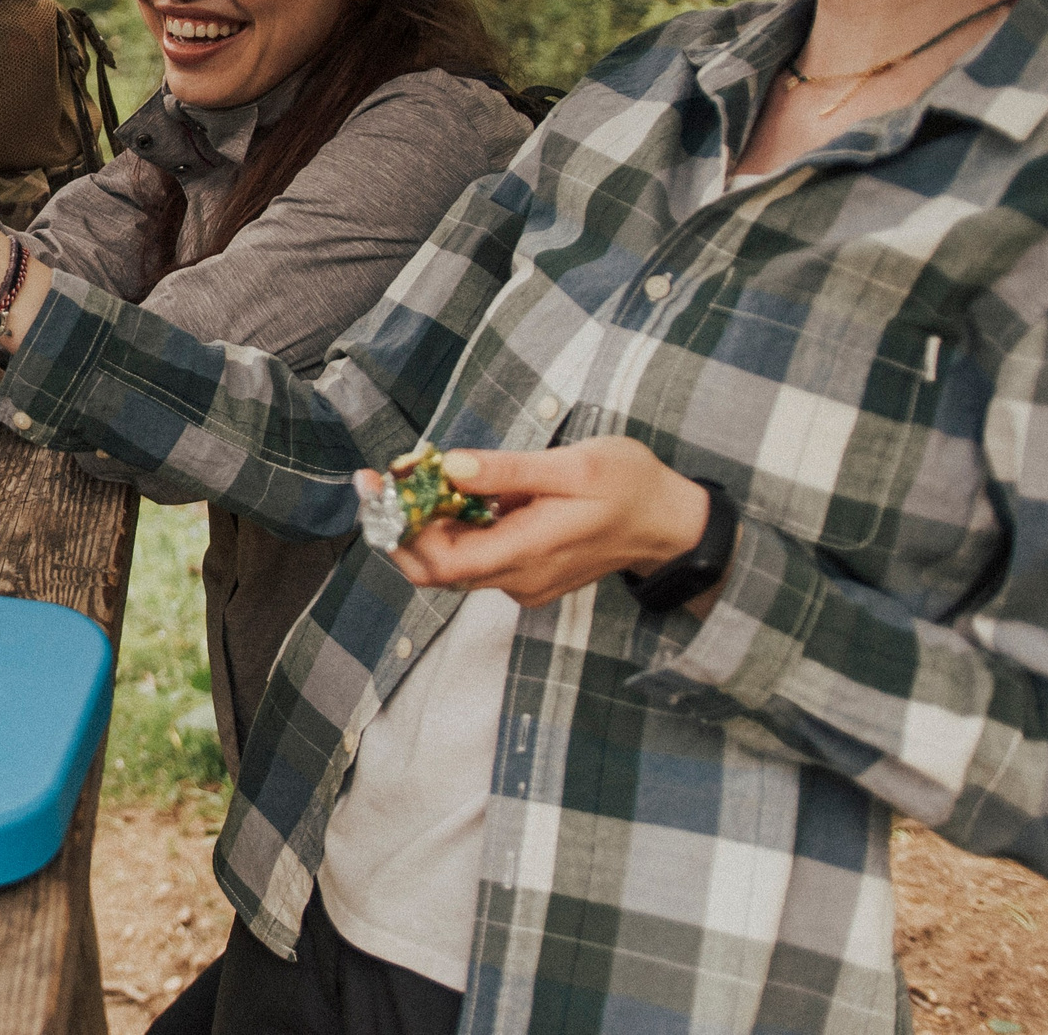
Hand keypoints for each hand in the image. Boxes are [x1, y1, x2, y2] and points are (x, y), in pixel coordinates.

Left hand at [374, 437, 718, 609]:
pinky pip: (475, 557)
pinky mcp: (526, 574)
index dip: (397, 529)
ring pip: (452, 562)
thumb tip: (450, 467)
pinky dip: (454, 527)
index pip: (439, 562)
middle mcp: (519, 578)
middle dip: (402, 523)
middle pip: (435, 567)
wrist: (671, 523)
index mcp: (529, 552)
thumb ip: (509, 471)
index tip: (375, 485)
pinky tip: (457, 491)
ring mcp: (522, 581)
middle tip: (386, 476)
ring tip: (420, 474)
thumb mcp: (574, 466)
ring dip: (427, 523)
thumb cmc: (630, 487)